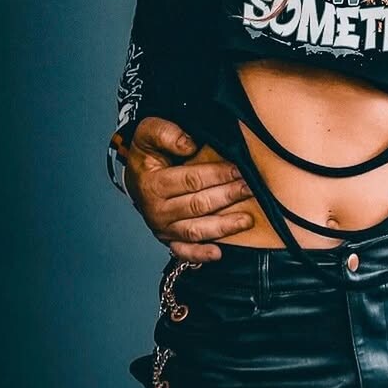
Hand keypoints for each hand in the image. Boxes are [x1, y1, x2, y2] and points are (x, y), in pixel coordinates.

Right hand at [124, 116, 254, 261]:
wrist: (136, 175)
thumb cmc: (147, 152)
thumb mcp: (149, 132)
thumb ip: (166, 134)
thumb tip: (189, 144)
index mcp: (153, 184)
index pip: (191, 180)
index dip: (217, 175)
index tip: (240, 169)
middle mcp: (156, 210)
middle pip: (198, 205)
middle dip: (227, 196)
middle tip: (251, 189)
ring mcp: (162, 228)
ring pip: (196, 230)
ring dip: (223, 226)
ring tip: (246, 219)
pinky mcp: (168, 240)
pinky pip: (184, 251)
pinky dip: (200, 255)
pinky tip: (219, 253)